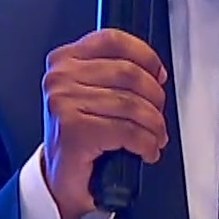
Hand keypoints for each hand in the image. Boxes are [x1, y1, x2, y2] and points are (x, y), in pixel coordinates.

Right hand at [40, 28, 168, 218]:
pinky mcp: (74, 131)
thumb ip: (114, 72)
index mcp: (64, 60)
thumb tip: (155, 71)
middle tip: (158, 116)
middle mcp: (60, 77)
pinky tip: (147, 150)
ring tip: (155, 137)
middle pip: (128, 73)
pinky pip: (127, 131)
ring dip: (154, 125)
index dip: (145, 56)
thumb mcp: (91, 91)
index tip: (158, 74)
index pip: (113, 40)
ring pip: (132, 105)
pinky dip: (146, 143)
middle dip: (155, 98)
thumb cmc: (79, 135)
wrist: (59, 179)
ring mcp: (63, 103)